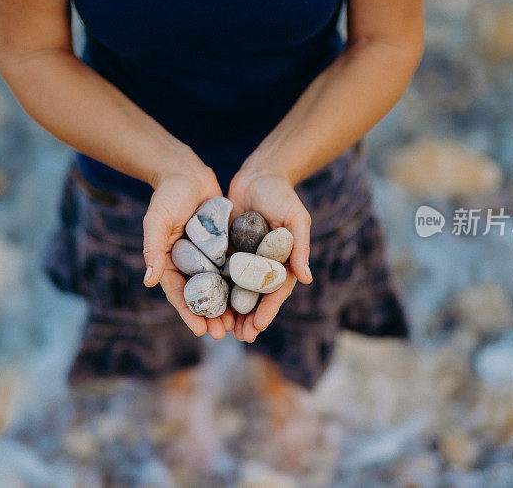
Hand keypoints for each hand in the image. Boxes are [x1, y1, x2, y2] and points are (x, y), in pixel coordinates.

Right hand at [142, 167, 235, 339]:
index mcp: (168, 262)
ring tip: (237, 324)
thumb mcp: (157, 220)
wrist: (186, 172)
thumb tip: (148, 280)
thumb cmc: (167, 195)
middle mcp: (187, 262)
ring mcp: (205, 255)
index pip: (179, 294)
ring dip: (226, 305)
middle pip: (201, 295)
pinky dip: (238, 283)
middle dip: (211, 316)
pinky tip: (250, 296)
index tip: (200, 331)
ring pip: (218, 286)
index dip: (190, 313)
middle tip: (223, 334)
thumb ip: (153, 248)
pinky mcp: (221, 246)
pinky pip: (231, 268)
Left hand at [227, 168, 312, 341]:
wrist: (258, 175)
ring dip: (231, 310)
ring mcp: (246, 259)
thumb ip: (300, 247)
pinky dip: (216, 289)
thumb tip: (306, 278)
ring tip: (222, 329)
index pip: (275, 291)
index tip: (258, 327)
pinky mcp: (228, 251)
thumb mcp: (295, 218)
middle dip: (249, 318)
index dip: (267, 310)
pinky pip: (221, 273)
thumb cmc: (282, 195)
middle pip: (256, 297)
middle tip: (240, 337)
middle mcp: (264, 265)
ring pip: (237, 290)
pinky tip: (206, 303)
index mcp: (284, 261)